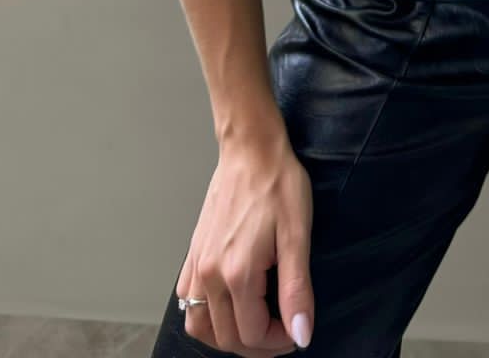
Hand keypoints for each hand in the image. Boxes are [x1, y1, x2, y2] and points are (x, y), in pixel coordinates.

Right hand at [175, 131, 313, 355]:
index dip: (277, 342)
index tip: (295, 330)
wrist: (251, 149)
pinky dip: (205, 316)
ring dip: (227, 336)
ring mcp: (197, 263)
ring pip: (199, 325)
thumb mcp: (297, 236)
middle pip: (226, 337)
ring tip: (255, 326)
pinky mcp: (193, 252)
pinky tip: (227, 306)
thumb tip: (301, 335)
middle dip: (256, 345)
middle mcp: (209, 273)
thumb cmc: (277, 184)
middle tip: (281, 332)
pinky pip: (187, 300)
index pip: (251, 334)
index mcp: (236, 273)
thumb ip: (297, 290)